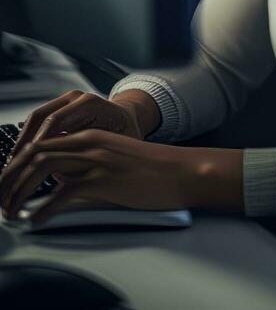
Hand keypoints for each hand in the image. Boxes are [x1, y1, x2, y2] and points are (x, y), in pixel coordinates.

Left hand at [0, 130, 207, 224]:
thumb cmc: (149, 169)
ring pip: (43, 169)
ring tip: (10, 210)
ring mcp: (95, 160)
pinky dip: (44, 209)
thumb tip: (57, 181)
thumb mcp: (111, 158)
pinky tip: (37, 220)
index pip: (41, 142)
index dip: (18, 162)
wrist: (179, 171)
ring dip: (20, 191)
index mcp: (90, 135)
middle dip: (10, 176)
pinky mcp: (103, 180)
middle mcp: (89, 142)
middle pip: (35, 152)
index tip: (6, 181)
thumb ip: (84, 164)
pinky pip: (63, 194)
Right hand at [7, 89, 144, 165]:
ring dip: (22, 140)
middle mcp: (77, 98)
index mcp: (90, 104)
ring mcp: (68, 100)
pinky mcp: (61, 107)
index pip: (56, 122)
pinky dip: (28, 136)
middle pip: (41, 117)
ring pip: (36, 118)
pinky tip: (22, 155)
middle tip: (14, 166)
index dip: (39, 144)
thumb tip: (59, 172)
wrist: (129, 119)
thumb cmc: (125, 135)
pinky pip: (39, 120)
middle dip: (24, 143)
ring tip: (14, 163)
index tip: (28, 164)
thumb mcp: (113, 148)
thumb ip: (87, 157)